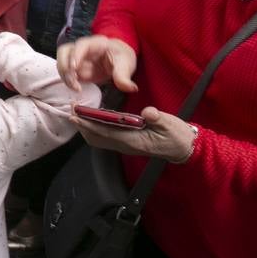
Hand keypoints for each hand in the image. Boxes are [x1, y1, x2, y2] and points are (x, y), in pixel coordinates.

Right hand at [56, 35, 137, 92]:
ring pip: (62, 62)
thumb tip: (131, 88)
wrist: (118, 57)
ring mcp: (76, 58)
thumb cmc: (121, 56)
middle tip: (73, 81)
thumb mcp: (126, 64)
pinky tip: (77, 88)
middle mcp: (82, 48)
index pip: (81, 45)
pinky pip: (66, 72)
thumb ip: (124, 76)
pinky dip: (68, 80)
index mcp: (95, 43)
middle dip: (65, 66)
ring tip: (76, 87)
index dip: (75, 55)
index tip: (74, 68)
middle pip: (64, 51)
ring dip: (65, 75)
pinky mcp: (75, 68)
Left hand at [71, 106, 197, 163]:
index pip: (106, 133)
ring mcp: (125, 145)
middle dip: (83, 124)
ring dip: (86, 126)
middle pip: (96, 138)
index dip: (90, 124)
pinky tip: (91, 117)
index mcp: (134, 141)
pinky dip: (94, 128)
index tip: (77, 115)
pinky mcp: (126, 142)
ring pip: (98, 139)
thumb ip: (158, 119)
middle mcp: (126, 146)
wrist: (184, 148)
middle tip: (73, 108)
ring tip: (78, 112)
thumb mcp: (171, 125)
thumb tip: (148, 113)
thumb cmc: (177, 136)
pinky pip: (104, 137)